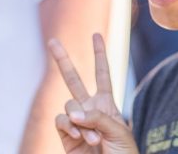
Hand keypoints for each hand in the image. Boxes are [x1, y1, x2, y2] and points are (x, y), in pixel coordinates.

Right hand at [49, 34, 137, 153]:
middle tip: (53, 41)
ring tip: (94, 138)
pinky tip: (78, 135)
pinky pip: (61, 121)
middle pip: (73, 79)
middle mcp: (89, 109)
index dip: (100, 54)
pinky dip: (69, 126)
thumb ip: (96, 117)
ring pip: (69, 104)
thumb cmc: (124, 153)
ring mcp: (76, 122)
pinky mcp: (65, 136)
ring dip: (80, 119)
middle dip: (63, 60)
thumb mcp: (117, 130)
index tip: (95, 35)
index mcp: (106, 104)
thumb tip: (73, 114)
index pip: (102, 74)